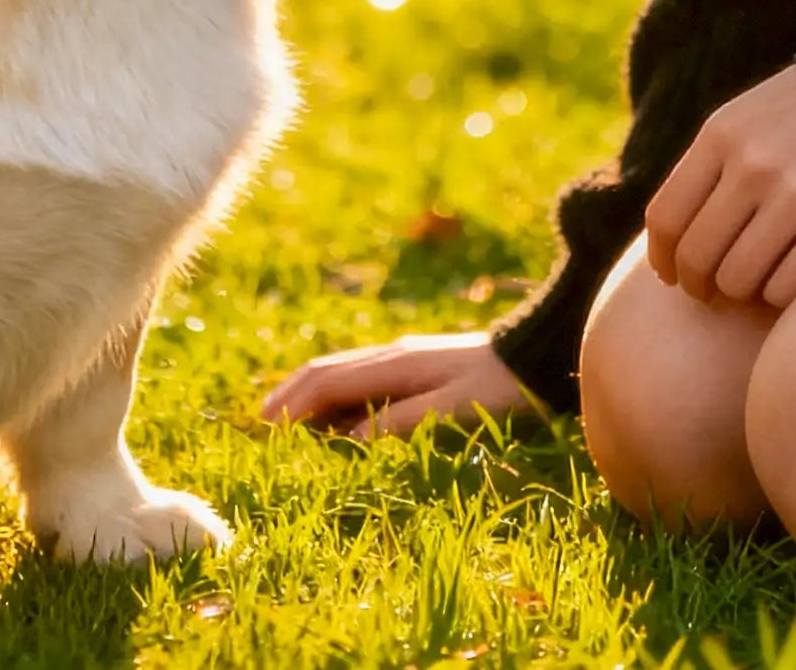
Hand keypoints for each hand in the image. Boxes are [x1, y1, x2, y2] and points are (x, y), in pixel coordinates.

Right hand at [260, 331, 536, 441]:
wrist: (535, 354)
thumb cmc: (498, 387)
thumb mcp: (453, 408)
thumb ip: (401, 422)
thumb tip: (349, 440)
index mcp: (395, 364)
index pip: (329, 381)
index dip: (295, 403)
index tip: (266, 427)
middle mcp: (392, 355)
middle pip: (327, 370)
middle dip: (292, 394)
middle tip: (261, 423)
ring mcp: (402, 357)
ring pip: (341, 371)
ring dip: (310, 392)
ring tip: (285, 418)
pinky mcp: (414, 365)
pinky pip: (360, 377)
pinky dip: (334, 393)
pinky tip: (333, 413)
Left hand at [645, 63, 795, 310]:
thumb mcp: (748, 120)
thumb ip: (711, 170)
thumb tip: (668, 244)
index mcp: (723, 134)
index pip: (667, 217)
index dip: (664, 259)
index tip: (671, 277)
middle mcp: (754, 164)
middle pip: (699, 255)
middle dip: (699, 286)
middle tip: (712, 295)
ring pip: (740, 280)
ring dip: (742, 293)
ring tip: (754, 286)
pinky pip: (788, 289)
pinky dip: (783, 296)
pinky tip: (792, 281)